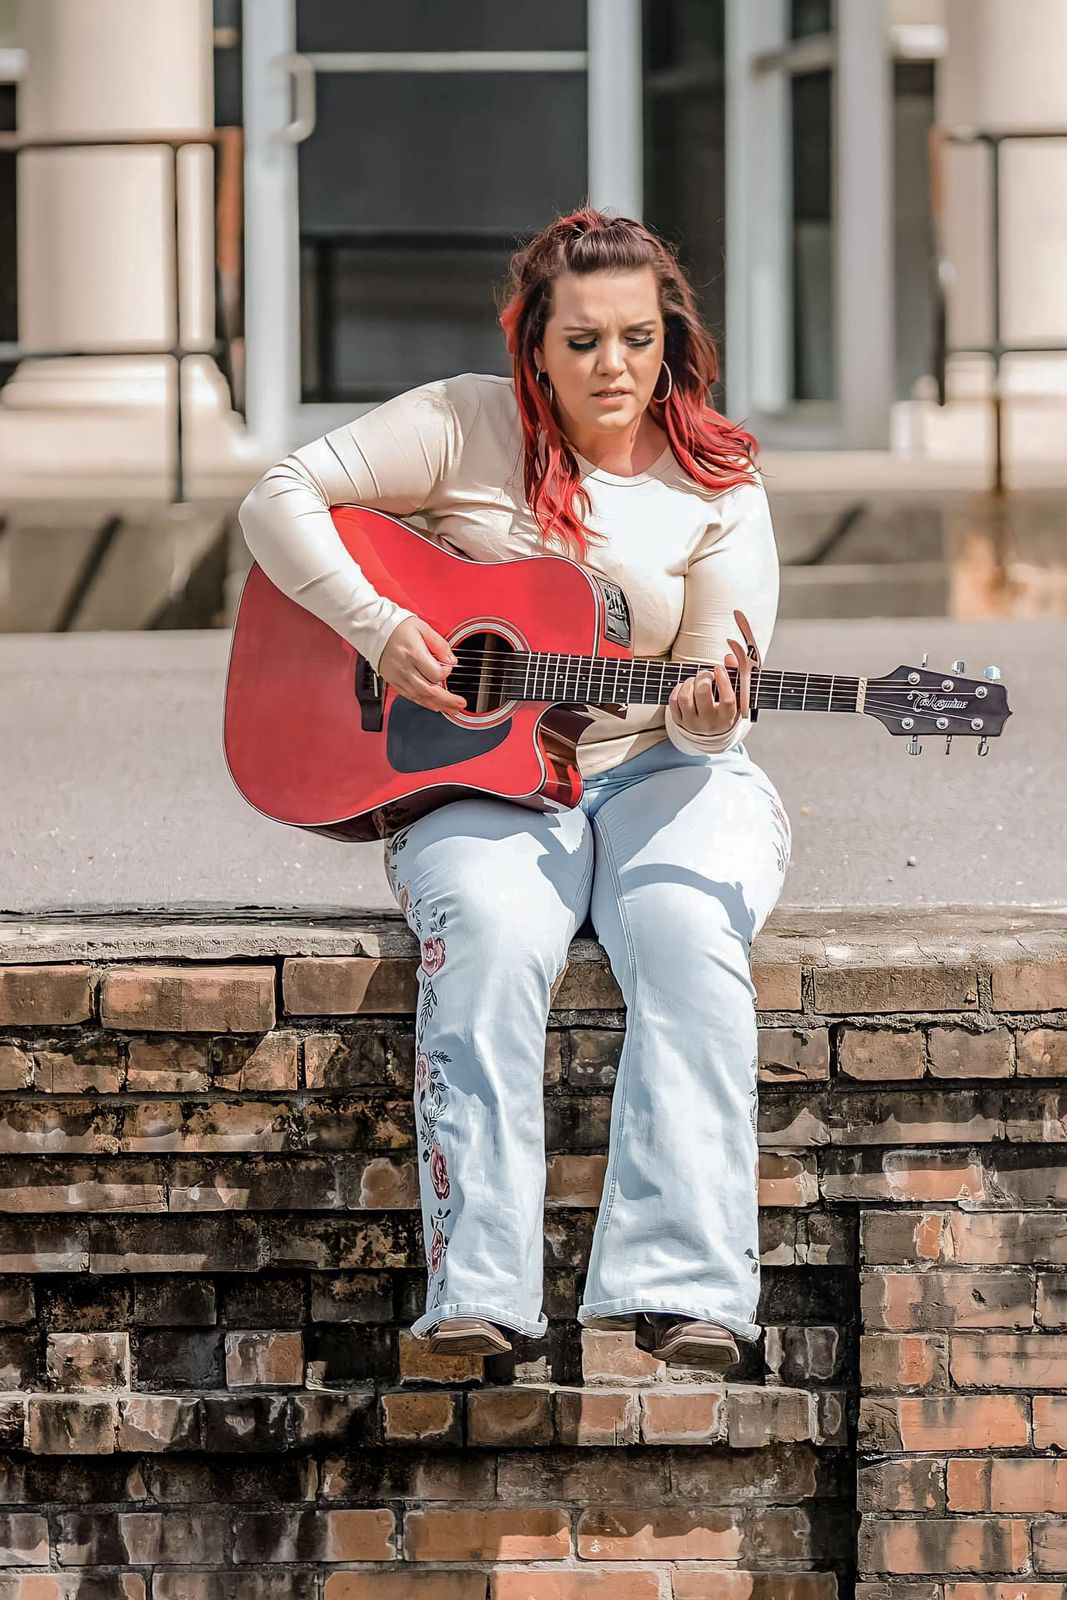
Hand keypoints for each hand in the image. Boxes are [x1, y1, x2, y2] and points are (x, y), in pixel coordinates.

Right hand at [377, 616, 467, 713]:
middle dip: (447, 700)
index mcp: (413, 654)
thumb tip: (451, 660)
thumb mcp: (423, 628)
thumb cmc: (398, 628)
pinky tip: (435, 706)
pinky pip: (410, 696)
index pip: (435, 673)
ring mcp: (398, 677)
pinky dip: (424, 703)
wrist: (376, 630)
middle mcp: (405, 668)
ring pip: (420, 697)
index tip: (449, 668)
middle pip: (429, 690)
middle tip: (460, 704)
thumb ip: (440, 645)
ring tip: (451, 709)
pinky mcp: (394, 681)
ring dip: (438, 705)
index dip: (446, 673)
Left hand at [668, 609, 759, 736]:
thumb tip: (729, 657)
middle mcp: (710, 723)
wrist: (711, 729)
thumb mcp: (736, 695)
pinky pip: (673, 701)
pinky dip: (678, 689)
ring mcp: (692, 723)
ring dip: (689, 682)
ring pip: (685, 697)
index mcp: (727, 718)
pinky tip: (686, 687)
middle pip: (703, 695)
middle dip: (703, 678)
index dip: (723, 681)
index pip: (727, 700)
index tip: (719, 668)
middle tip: (706, 674)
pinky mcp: (680, 721)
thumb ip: (736, 674)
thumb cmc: (724, 707)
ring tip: (695, 681)